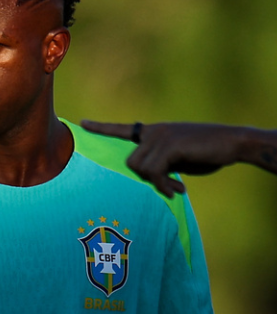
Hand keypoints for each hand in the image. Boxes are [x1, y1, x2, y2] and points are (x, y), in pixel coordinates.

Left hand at [80, 121, 235, 196]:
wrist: (232, 142)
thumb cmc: (207, 152)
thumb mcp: (178, 159)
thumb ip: (160, 162)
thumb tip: (148, 177)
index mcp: (154, 132)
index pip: (122, 129)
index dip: (101, 128)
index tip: (82, 123)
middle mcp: (153, 132)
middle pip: (130, 162)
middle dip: (146, 179)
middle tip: (168, 189)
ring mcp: (161, 137)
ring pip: (140, 168)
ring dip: (158, 184)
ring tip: (176, 190)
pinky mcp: (170, 145)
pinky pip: (155, 171)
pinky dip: (164, 185)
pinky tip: (180, 190)